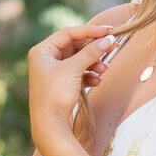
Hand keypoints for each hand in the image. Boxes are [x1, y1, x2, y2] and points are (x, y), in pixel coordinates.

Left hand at [28, 20, 117, 154]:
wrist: (50, 125)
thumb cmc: (56, 94)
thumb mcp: (74, 69)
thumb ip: (91, 52)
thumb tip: (108, 39)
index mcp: (42, 51)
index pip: (69, 33)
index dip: (90, 31)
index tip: (108, 31)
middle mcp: (46, 59)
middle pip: (75, 46)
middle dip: (94, 48)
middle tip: (113, 46)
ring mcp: (54, 72)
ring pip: (79, 60)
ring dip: (94, 63)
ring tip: (104, 69)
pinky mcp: (62, 84)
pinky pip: (79, 73)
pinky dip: (89, 75)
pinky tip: (97, 81)